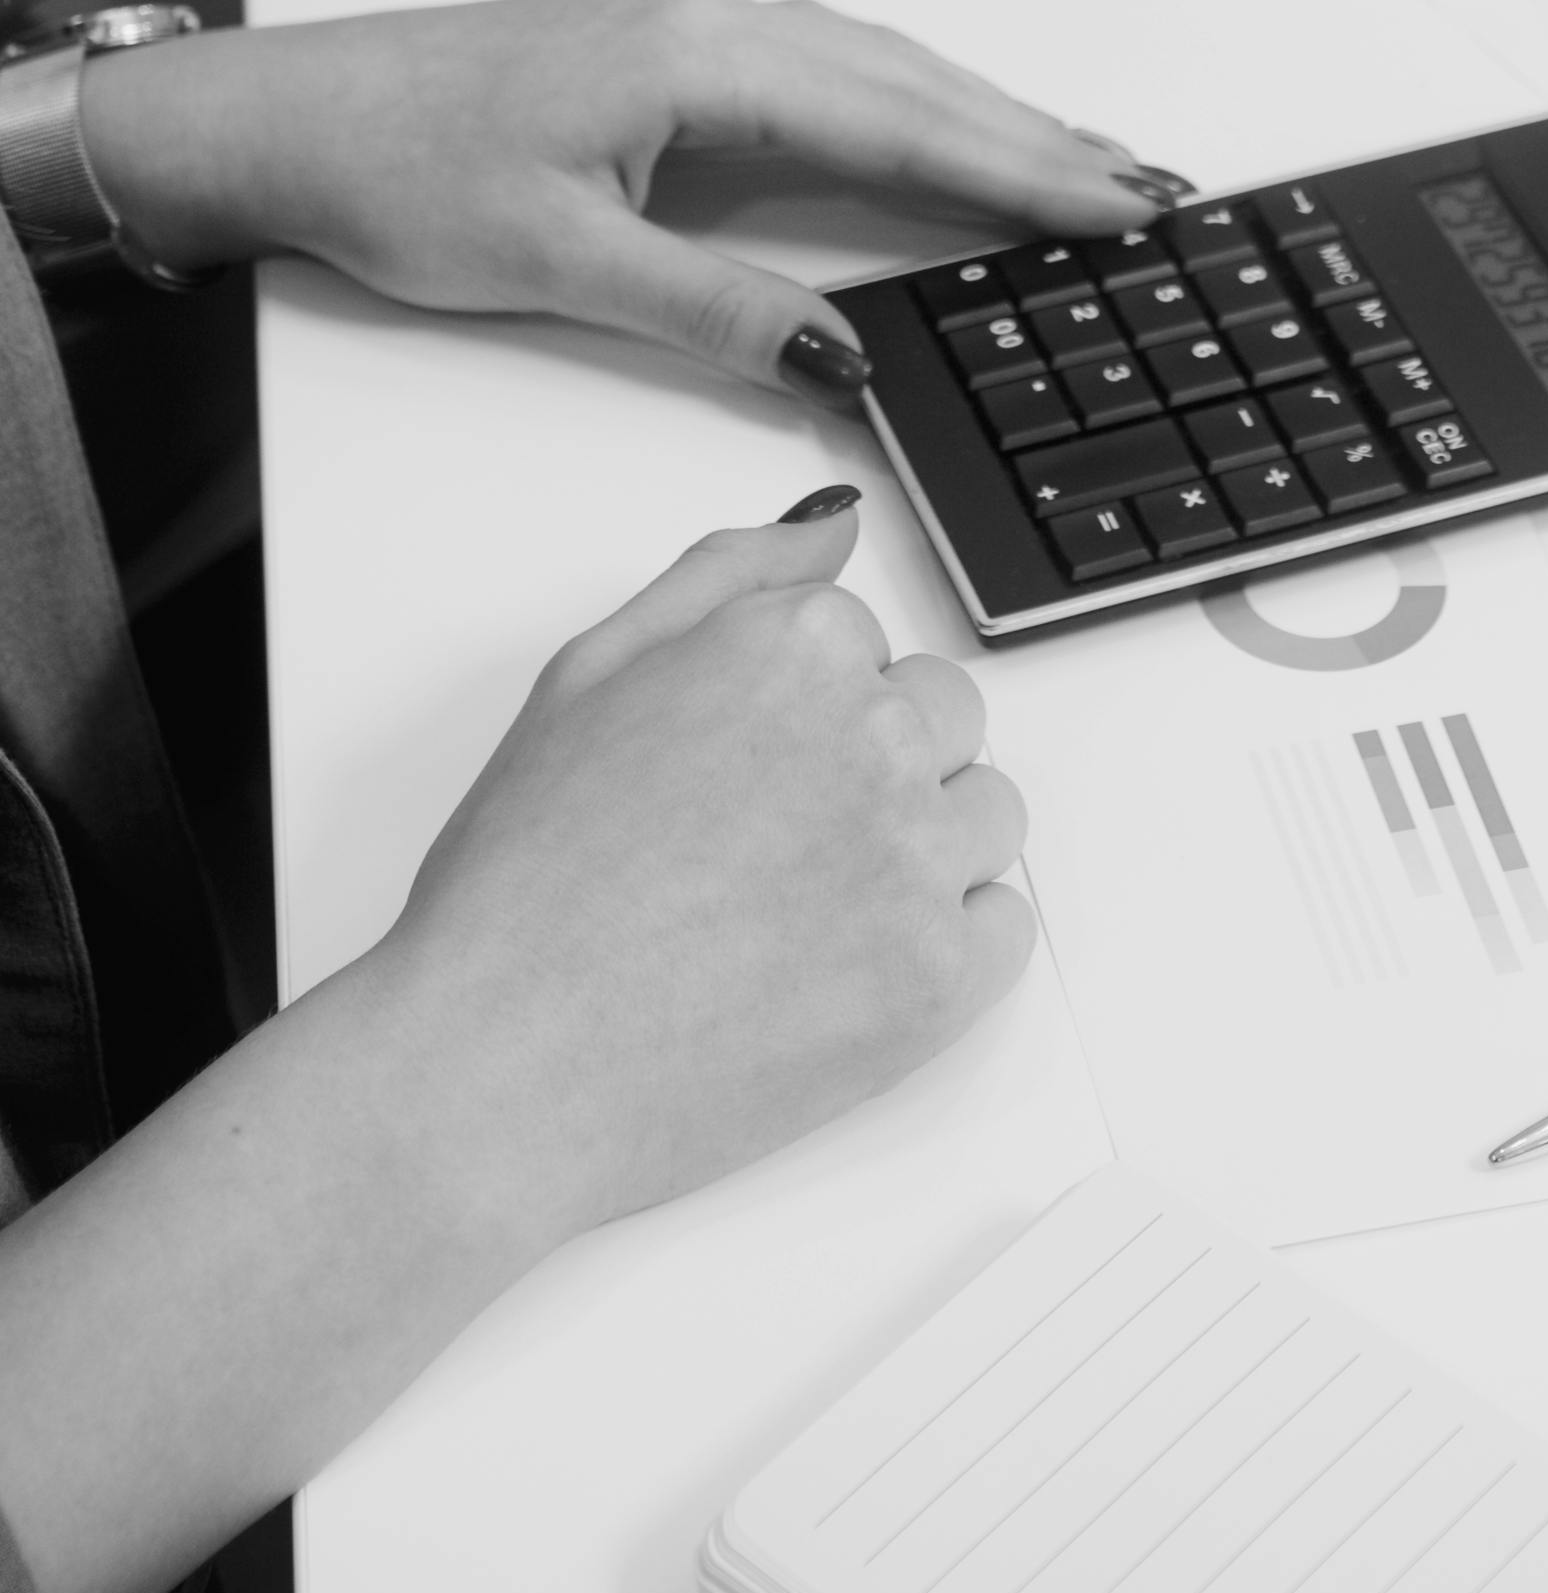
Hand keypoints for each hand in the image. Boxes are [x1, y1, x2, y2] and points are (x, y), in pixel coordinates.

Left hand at [80, 0, 1191, 395]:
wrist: (283, 114)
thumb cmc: (395, 172)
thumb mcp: (559, 266)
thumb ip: (717, 310)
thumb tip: (844, 356)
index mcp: (701, 61)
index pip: (902, 124)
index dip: (1023, 171)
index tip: (1120, 205)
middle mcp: (714, 21)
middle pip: (916, 83)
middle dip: (1040, 138)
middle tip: (1151, 189)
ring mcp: (693, 24)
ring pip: (880, 66)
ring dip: (985, 114)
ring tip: (1084, 164)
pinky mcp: (668, 46)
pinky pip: (830, 66)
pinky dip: (911, 102)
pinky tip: (945, 129)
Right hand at [377, 500, 1029, 1239]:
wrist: (497, 1065)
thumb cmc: (524, 881)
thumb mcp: (592, 673)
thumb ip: (730, 577)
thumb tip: (838, 526)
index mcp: (794, 646)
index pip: (864, 642)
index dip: (793, 711)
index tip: (735, 771)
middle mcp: (872, 733)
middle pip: (943, 716)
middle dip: (873, 765)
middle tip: (763, 847)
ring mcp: (915, 858)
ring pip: (986, 813)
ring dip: (922, 848)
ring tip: (802, 910)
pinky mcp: (940, 977)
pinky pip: (1004, 925)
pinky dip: (947, 944)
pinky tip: (846, 967)